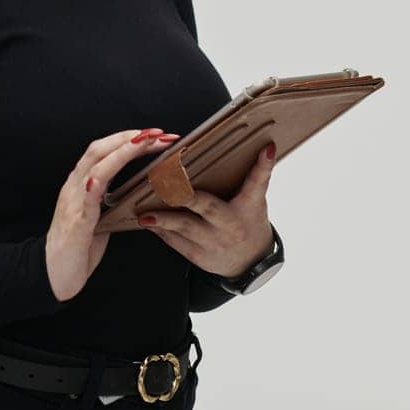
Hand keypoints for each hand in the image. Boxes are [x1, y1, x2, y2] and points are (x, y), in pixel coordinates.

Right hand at [45, 128, 178, 300]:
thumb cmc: (78, 248)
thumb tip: (135, 192)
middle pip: (100, 149)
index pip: (104, 151)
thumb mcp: (98, 218)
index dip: (128, 139)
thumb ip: (109, 201)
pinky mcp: (76, 220)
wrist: (53, 273)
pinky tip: (106, 174)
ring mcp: (74, 200)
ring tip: (145, 142)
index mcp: (82, 184)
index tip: (156, 135)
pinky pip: (86, 196)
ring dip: (122, 151)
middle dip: (130, 138)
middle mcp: (76, 185)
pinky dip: (96, 181)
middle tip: (159, 133)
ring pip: (95, 165)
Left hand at [137, 141, 275, 276]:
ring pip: (184, 227)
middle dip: (186, 196)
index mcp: (248, 207)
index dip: (261, 166)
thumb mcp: (255, 201)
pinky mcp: (198, 255)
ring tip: (145, 213)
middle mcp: (230, 225)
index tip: (264, 150)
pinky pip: (175, 241)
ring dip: (162, 218)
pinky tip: (147, 221)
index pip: (256, 183)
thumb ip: (254, 177)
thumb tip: (264, 147)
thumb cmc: (248, 223)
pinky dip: (160, 230)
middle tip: (165, 184)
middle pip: (207, 207)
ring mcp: (213, 242)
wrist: (251, 262)